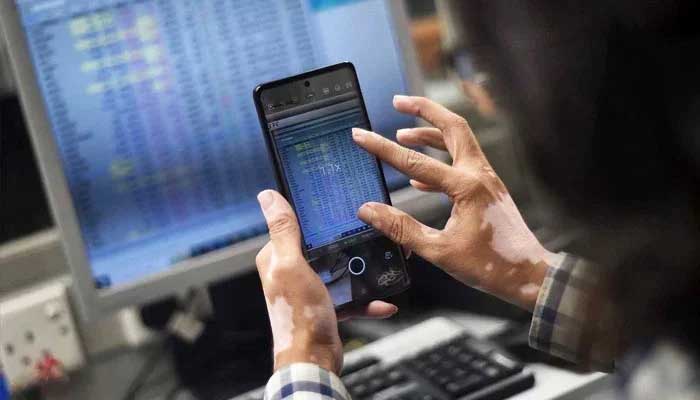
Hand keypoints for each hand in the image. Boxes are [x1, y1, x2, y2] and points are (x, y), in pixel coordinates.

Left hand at [255, 190, 397, 373]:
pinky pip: (349, 297)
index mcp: (277, 258)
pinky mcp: (325, 307)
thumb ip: (283, 231)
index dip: (314, 215)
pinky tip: (382, 301)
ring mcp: (309, 290)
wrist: (313, 360)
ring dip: (360, 272)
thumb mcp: (291, 266)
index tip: (335, 206)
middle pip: (322, 247)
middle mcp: (290, 272)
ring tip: (380, 267)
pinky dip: (366, 299)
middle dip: (344, 243)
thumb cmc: (299, 317)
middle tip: (366, 234)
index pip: (294, 226)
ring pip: (339, 270)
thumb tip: (268, 197)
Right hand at [353, 96, 560, 310]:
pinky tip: (419, 178)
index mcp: (466, 187)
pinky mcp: (488, 189)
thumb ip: (401, 228)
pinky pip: (461, 163)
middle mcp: (479, 174)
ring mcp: (487, 179)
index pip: (415, 161)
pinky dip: (440, 159)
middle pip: (452, 126)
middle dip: (424, 109)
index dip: (383, 148)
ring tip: (403, 133)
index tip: (361, 135)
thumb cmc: (489, 266)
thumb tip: (370, 211)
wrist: (528, 275)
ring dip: (431, 133)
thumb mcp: (438, 251)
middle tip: (398, 101)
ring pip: (459, 141)